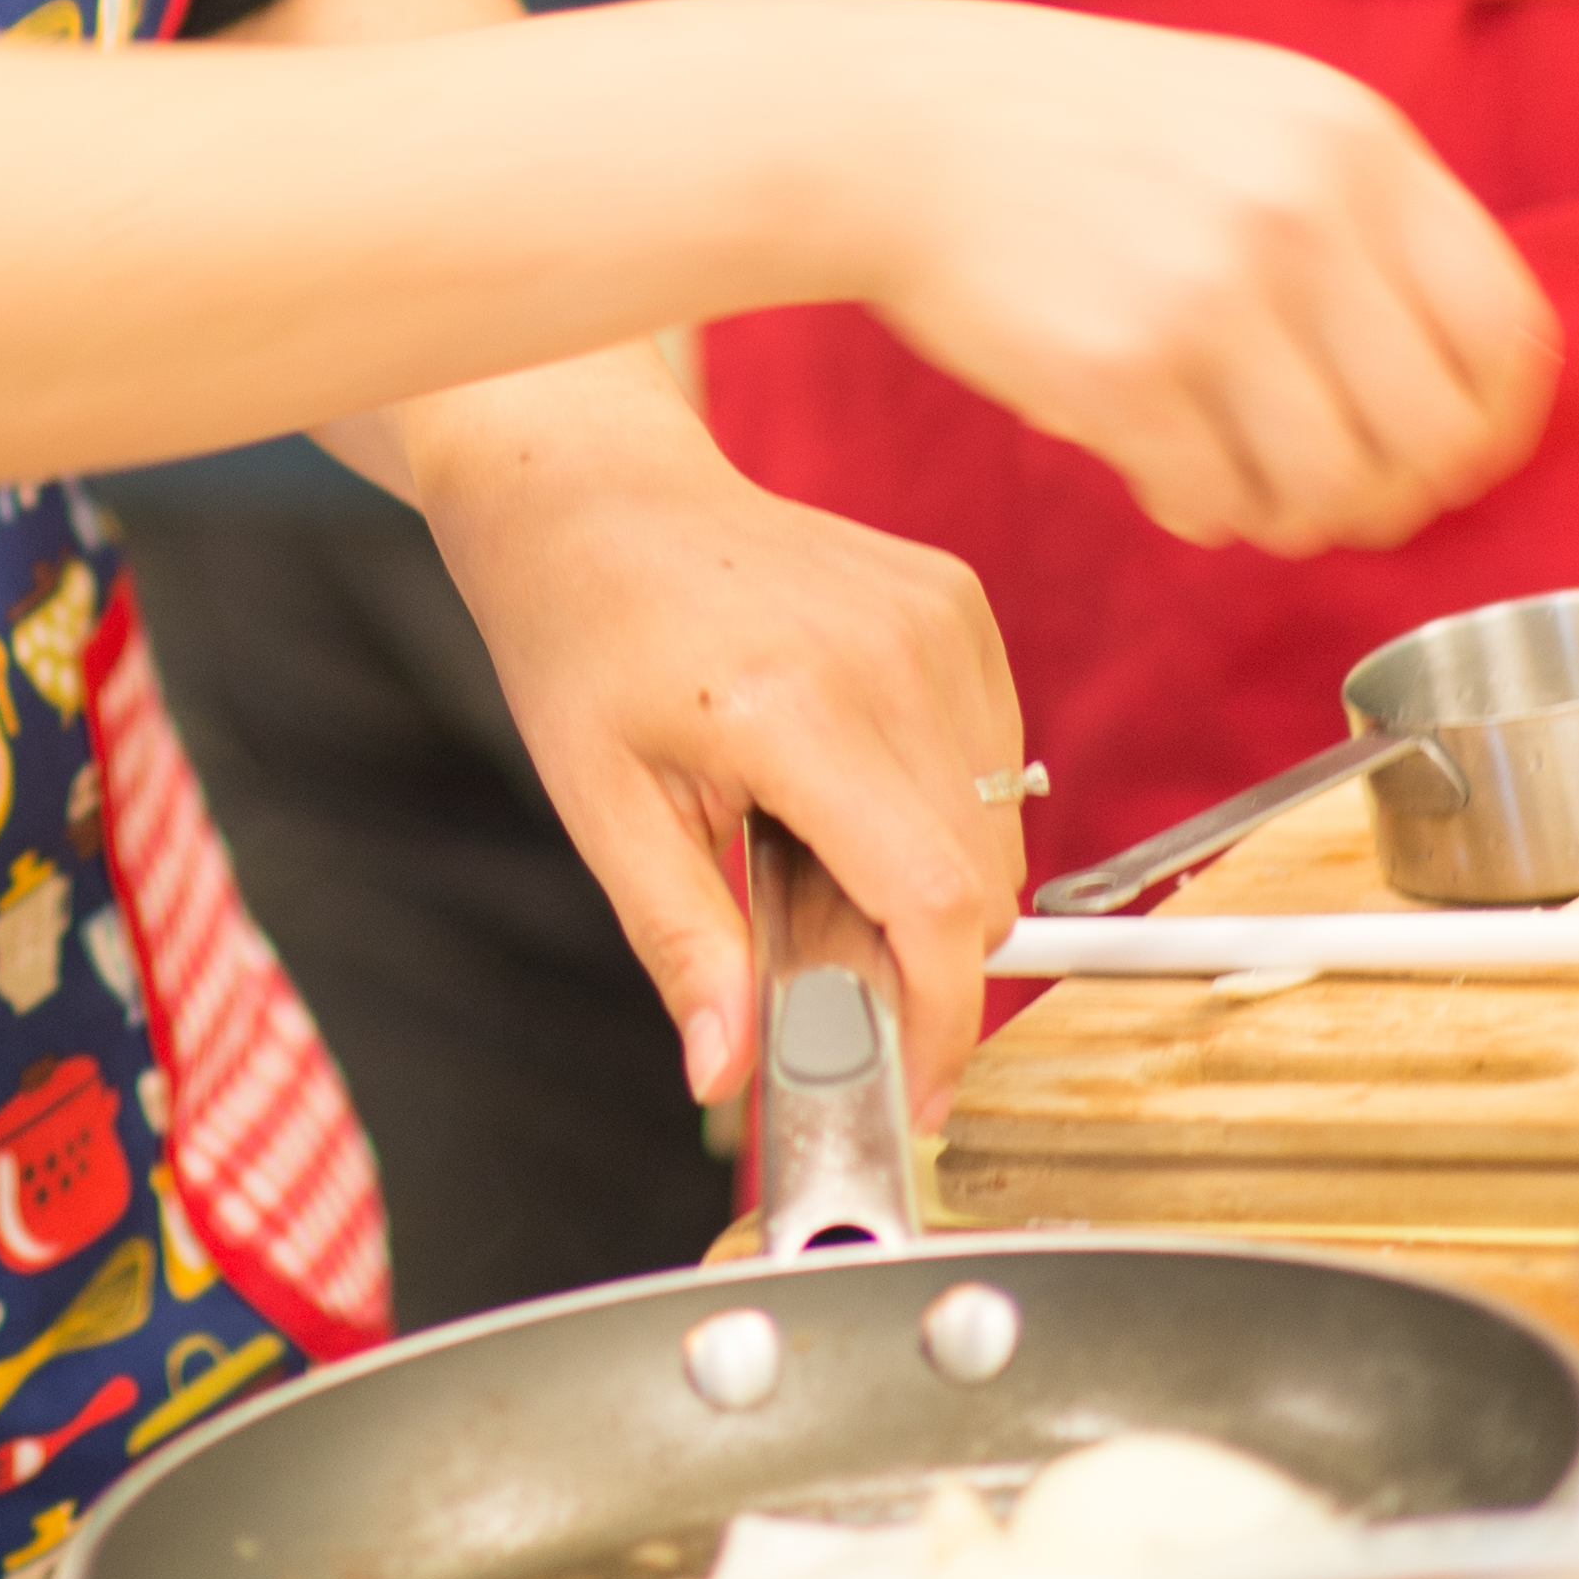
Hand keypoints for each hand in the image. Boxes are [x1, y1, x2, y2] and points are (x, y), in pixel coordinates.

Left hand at [397, 351, 1022, 1122]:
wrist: (598, 491)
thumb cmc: (582, 635)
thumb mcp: (602, 807)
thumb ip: (681, 945)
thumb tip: (729, 1074)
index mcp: (791, 707)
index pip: (938, 904)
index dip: (939, 1021)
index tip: (904, 1087)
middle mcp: (887, 653)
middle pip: (979, 884)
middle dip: (912, 961)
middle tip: (807, 957)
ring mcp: (936, 618)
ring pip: (996, 831)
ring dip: (924, 885)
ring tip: (803, 852)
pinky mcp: (957, 602)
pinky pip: (992, 761)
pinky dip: (936, 810)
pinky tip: (838, 785)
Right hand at [829, 0, 1557, 557]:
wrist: (903, 125)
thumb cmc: (1087, 132)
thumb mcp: (1261, 114)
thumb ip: (1371, 222)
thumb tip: (1469, 394)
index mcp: (1356, 144)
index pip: (1508, 333)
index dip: (1488, 423)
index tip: (1443, 451)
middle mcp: (1303, 214)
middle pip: (1433, 438)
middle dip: (1388, 492)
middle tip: (1330, 487)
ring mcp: (1214, 294)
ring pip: (1331, 491)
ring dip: (1290, 513)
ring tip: (1235, 477)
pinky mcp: (1123, 372)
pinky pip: (1214, 505)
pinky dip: (1195, 508)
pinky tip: (1155, 463)